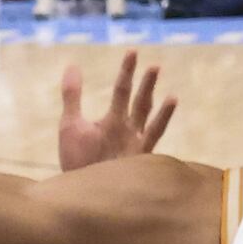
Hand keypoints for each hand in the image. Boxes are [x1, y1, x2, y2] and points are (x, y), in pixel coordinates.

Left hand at [56, 53, 172, 173]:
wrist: (79, 192)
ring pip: (147, 113)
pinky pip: (153, 133)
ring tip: (158, 77)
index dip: (127, 71)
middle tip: (152, 65)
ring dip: (152, 94)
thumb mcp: (71, 124)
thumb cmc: (77, 162)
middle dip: (145, 83)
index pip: (122, 90)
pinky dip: (162, 116)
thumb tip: (73, 65)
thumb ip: (73, 95)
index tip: (133, 51)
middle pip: (139, 100)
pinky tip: (172, 100)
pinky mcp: (139, 156)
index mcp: (113, 120)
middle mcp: (128, 129)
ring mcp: (135, 142)